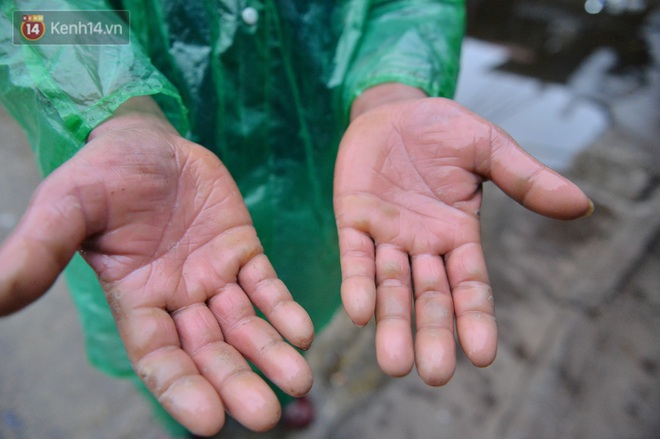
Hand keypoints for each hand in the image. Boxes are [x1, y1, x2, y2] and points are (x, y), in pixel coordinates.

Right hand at [0, 98, 313, 435]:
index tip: (209, 422)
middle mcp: (178, 298)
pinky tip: (304, 332)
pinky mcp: (242, 250)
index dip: (182, 389)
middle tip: (267, 415)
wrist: (144, 138)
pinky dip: (284, 308)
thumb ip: (37, 253)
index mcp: (136, 300)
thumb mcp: (65, 208)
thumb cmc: (101, 173)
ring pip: (245, 324)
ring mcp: (213, 276)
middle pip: (210, 350)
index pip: (159, 357)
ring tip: (299, 379)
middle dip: (236, 382)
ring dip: (271, 353)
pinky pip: (266, 285)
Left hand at [335, 90, 591, 384]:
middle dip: (432, 334)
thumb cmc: (443, 129)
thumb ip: (525, 177)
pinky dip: (357, 284)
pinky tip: (359, 312)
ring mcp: (387, 235)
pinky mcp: (354, 220)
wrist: (395, 109)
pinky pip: (354, 257)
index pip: (470, 285)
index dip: (475, 317)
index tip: (483, 355)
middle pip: (429, 298)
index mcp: (458, 234)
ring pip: (390, 287)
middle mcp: (423, 245)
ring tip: (394, 363)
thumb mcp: (489, 148)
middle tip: (434, 375)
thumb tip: (581, 206)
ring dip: (391, 323)